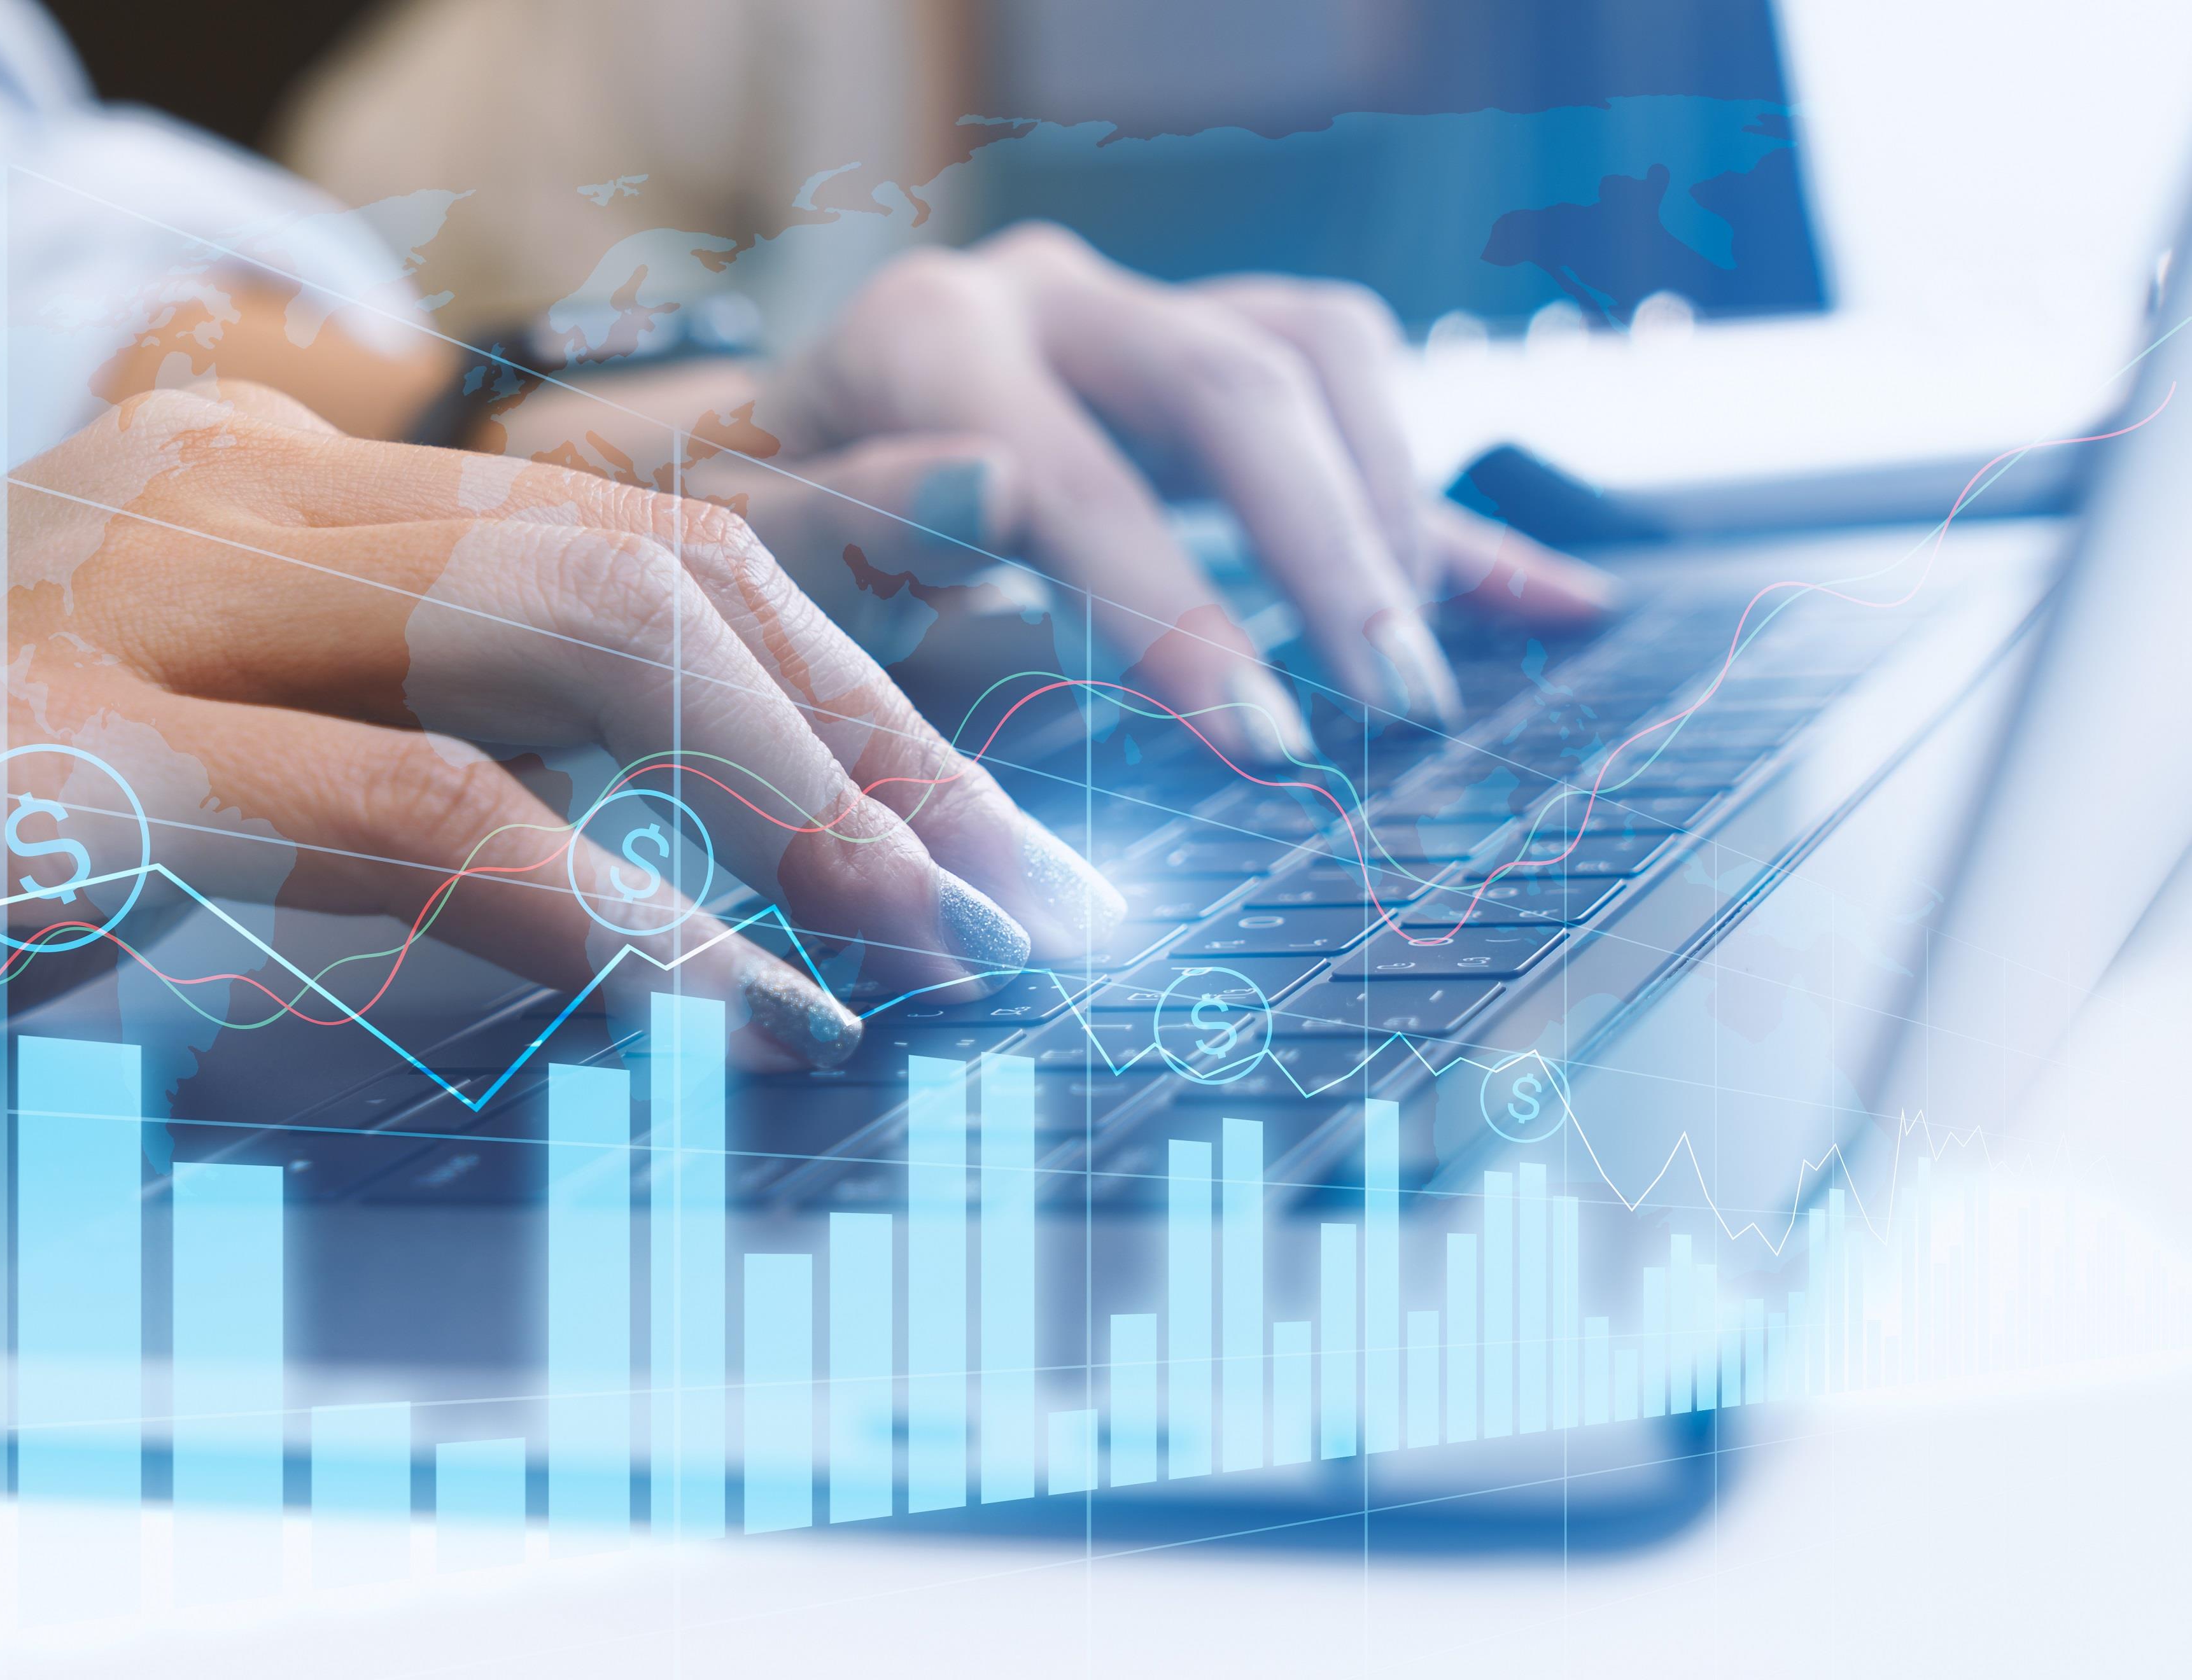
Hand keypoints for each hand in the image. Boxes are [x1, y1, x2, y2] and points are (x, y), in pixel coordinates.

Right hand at [0, 383, 1124, 1126]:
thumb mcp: (184, 775)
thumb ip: (393, 770)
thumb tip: (648, 880)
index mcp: (266, 480)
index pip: (633, 518)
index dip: (857, 613)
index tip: (1018, 731)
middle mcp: (223, 490)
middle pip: (644, 566)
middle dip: (867, 727)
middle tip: (1019, 892)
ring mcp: (131, 600)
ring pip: (561, 638)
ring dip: (778, 801)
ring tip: (921, 945)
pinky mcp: (49, 753)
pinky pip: (401, 805)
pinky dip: (591, 907)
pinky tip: (724, 999)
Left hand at [749, 223, 1616, 747]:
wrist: (760, 457)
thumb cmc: (760, 537)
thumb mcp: (767, 560)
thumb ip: (864, 552)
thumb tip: (1001, 531)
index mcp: (928, 338)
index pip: (1076, 471)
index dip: (1176, 611)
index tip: (1263, 743)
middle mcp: (1051, 299)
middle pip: (1237, 388)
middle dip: (1328, 558)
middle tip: (1393, 709)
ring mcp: (1143, 315)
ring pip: (1319, 360)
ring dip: (1395, 516)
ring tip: (1421, 677)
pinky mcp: (1214, 357)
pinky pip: (1362, 411)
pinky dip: (1449, 518)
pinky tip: (1556, 605)